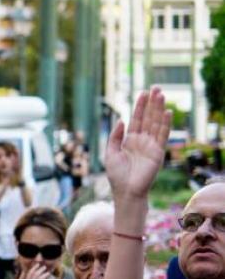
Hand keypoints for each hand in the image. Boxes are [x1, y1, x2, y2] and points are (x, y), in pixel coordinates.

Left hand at [104, 86, 171, 202]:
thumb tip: (121, 120)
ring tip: (161, 94)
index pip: (136, 119)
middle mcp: (142, 141)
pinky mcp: (158, 152)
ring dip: (159, 109)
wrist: (126, 191)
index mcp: (130, 141)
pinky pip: (162, 135)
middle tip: (155, 87)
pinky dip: (165, 124)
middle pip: (148, 118)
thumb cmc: (116, 176)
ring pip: (156, 123)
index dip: (139, 106)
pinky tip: (167, 112)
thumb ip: (115, 137)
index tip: (142, 93)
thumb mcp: (110, 153)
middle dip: (151, 103)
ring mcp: (151, 145)